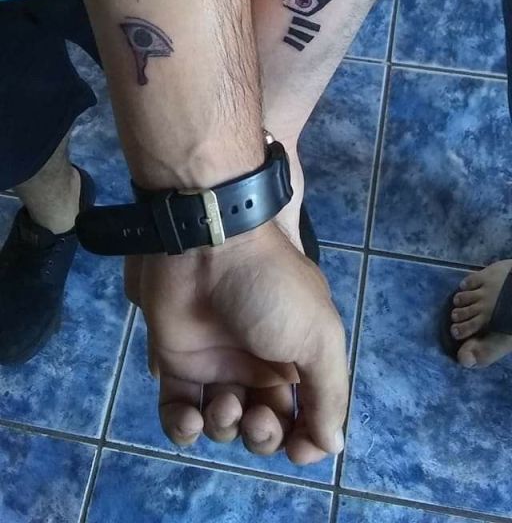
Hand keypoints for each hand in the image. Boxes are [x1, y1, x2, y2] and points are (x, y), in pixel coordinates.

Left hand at [126, 220, 347, 464]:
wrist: (207, 247)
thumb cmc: (270, 289)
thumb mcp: (319, 336)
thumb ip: (330, 394)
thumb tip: (332, 446)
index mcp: (298, 356)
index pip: (306, 414)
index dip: (304, 438)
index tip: (298, 447)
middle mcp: (259, 364)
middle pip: (265, 426)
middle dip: (264, 435)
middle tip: (258, 417)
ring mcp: (217, 364)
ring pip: (224, 424)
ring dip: (226, 427)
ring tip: (225, 401)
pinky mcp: (178, 364)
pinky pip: (178, 414)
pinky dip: (184, 428)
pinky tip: (191, 418)